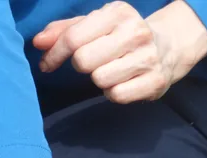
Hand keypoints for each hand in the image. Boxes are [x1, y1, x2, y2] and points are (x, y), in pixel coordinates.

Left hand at [32, 1, 206, 103]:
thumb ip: (64, 31)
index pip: (73, 38)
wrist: (169, 46)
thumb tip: (38, 43)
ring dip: (99, 80)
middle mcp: (135, 32)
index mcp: (118, 12)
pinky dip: (114, 93)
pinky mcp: (155, 82)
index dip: (55, 54)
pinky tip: (121, 83)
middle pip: (84, 61)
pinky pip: (117, 95)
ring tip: (110, 72)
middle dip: (81, 66)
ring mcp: (148, 58)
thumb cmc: (122, 35)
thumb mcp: (95, 24)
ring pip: (100, 80)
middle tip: (92, 63)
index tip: (47, 64)